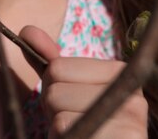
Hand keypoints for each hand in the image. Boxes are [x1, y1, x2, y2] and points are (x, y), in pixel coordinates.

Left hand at [20, 25, 147, 138]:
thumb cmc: (83, 120)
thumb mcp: (68, 88)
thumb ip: (51, 61)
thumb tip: (26, 30)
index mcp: (120, 72)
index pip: (57, 68)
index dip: (53, 87)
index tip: (71, 101)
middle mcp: (130, 96)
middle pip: (55, 93)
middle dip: (55, 111)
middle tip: (73, 120)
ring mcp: (129, 125)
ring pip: (59, 119)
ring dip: (59, 130)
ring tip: (79, 134)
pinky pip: (68, 135)